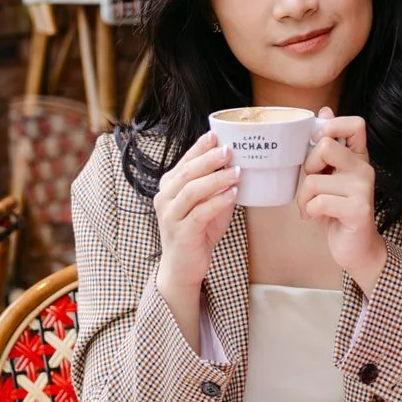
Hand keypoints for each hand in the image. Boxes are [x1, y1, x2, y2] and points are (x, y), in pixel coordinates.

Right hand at [153, 132, 237, 297]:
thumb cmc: (197, 232)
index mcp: (169, 187)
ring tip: (236, 171)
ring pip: (192, 190)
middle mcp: (165, 198)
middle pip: (187, 173)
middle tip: (229, 150)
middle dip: (209, 159)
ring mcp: (170, 216)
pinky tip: (232, 194)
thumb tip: (236, 166)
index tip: (216, 134)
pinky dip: (217, 201)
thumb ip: (217, 187)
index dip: (199, 147)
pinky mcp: (181, 232)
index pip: (184, 161)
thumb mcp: (208, 204)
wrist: (182, 267)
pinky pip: (200, 213)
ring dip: (216, 179)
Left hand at [297, 111, 386, 296]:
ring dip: (304, 199)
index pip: (355, 123)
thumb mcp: (330, 176)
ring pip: (315, 179)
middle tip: (311, 184)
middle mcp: (365, 169)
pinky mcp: (358, 209)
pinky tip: (317, 218)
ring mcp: (363, 189)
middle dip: (308, 166)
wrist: (356, 249)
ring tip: (311, 209)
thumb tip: (325, 109)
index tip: (318, 147)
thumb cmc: (338, 211)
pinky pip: (319, 202)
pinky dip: (310, 212)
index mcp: (358, 157)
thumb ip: (328, 146)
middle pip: (326, 146)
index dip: (331, 127)